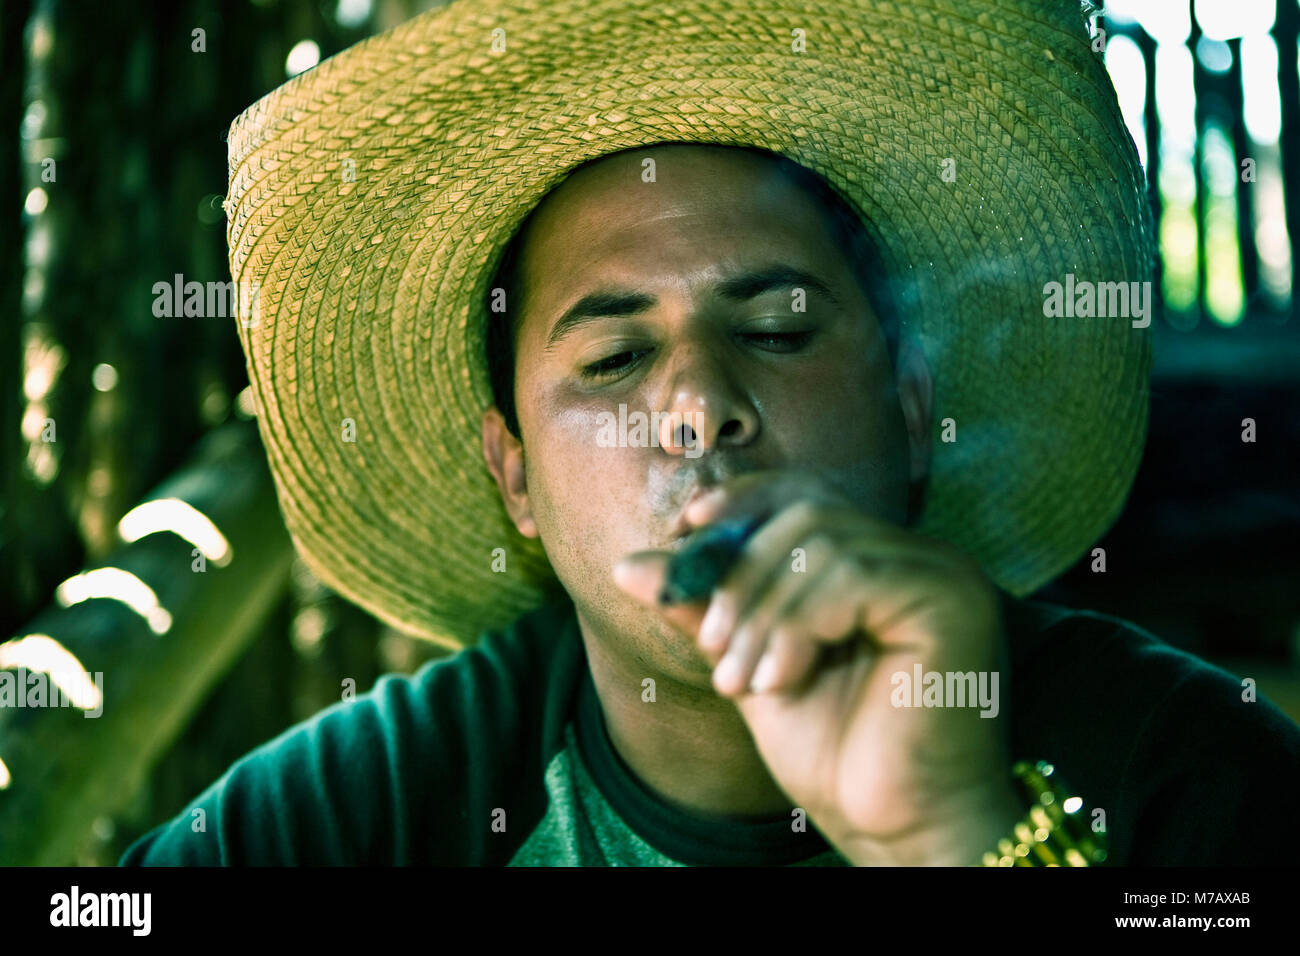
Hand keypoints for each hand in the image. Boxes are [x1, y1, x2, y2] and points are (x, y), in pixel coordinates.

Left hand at [612, 468, 1021, 864]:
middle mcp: (919, 558)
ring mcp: (942, 575)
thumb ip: (703, 608)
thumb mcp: (750, 663)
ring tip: (742, 680)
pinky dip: (798, 624)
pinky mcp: (953, 601)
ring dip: (763, 612)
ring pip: (822, 542)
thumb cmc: (834, 754)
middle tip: (714, 648)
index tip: (687, 528)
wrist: (891, 831)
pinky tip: (780, 679)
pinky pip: (852, 576)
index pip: (807, 495)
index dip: (745, 501)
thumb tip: (626, 564)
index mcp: (880, 563)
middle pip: (806, 514)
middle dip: (741, 577)